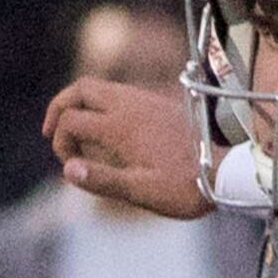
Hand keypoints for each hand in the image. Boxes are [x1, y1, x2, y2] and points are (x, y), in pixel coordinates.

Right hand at [44, 79, 212, 219]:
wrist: (226, 170)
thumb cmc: (185, 186)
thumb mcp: (142, 191)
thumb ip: (102, 179)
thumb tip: (67, 169)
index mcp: (121, 125)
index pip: (71, 120)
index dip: (60, 143)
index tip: (72, 167)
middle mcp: (130, 104)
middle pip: (80, 89)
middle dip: (59, 108)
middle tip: (51, 133)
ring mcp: (144, 100)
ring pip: (99, 87)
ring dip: (79, 105)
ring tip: (74, 133)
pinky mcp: (155, 103)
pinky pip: (117, 92)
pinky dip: (99, 106)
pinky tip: (104, 131)